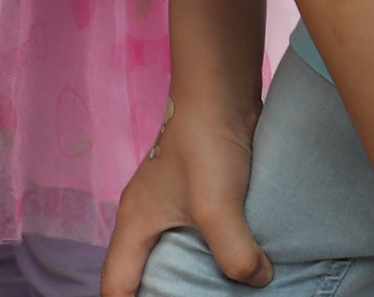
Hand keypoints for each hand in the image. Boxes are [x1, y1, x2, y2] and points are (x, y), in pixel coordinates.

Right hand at [103, 96, 265, 295]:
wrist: (221, 96)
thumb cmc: (205, 144)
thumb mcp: (217, 205)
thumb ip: (234, 251)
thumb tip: (257, 280)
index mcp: (135, 224)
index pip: (115, 286)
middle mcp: (146, 220)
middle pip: (140, 276)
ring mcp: (170, 210)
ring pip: (170, 260)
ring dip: (189, 282)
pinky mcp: (196, 200)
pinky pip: (196, 243)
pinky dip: (211, 262)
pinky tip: (236, 271)